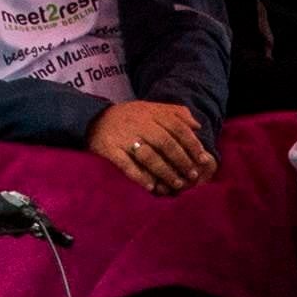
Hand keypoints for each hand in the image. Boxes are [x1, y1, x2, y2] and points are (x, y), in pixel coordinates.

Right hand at [89, 98, 214, 191]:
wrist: (94, 119)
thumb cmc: (129, 117)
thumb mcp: (151, 108)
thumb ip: (175, 113)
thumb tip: (197, 126)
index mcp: (151, 113)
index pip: (177, 127)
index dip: (192, 144)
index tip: (203, 158)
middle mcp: (140, 124)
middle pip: (166, 143)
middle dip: (182, 160)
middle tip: (192, 175)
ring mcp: (124, 138)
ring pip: (149, 156)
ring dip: (165, 171)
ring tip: (176, 184)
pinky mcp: (110, 150)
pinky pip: (126, 165)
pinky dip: (139, 176)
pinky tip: (151, 187)